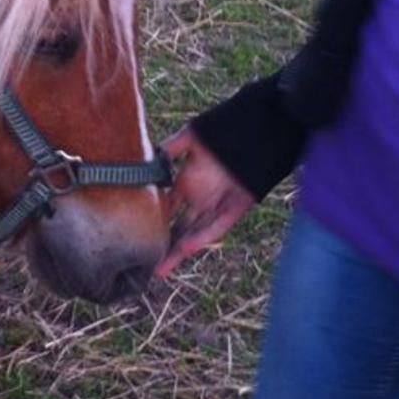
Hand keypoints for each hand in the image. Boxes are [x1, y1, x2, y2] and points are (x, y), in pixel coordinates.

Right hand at [156, 126, 255, 276]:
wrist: (262, 129)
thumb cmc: (226, 129)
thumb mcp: (193, 135)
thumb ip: (171, 148)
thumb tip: (149, 158)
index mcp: (187, 182)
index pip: (166, 208)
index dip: (153, 222)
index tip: (136, 235)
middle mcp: (200, 197)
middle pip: (179, 226)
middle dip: (165, 244)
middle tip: (148, 265)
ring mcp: (217, 204)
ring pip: (195, 230)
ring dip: (180, 249)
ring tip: (162, 268)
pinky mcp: (237, 208)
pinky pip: (219, 225)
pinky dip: (204, 236)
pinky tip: (189, 246)